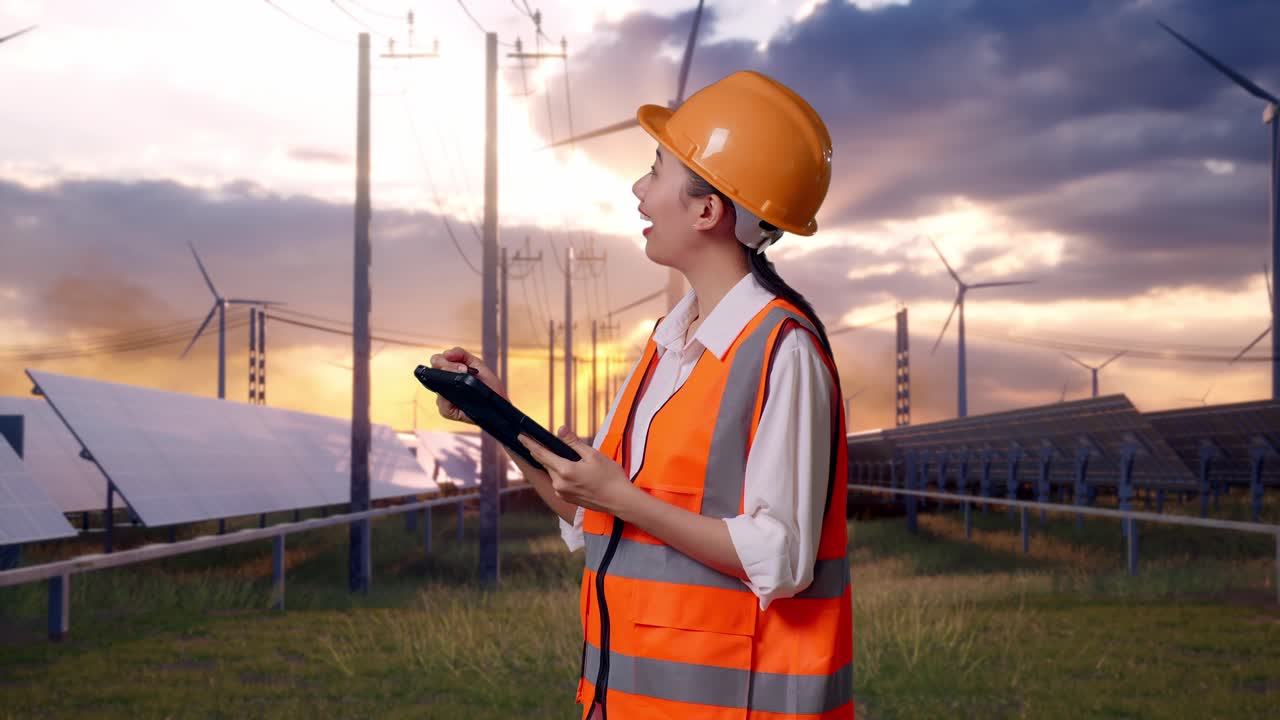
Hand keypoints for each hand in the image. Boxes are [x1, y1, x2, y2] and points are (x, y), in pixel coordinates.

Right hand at [428, 346, 506, 424]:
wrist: (498, 400)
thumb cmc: (487, 383)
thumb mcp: (477, 364)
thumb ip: (461, 354)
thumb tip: (447, 353)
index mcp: (448, 370)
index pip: (436, 361)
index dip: (444, 360)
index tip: (462, 366)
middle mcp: (443, 383)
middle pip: (433, 371)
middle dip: (448, 368)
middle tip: (464, 371)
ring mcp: (443, 397)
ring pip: (437, 387)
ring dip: (452, 382)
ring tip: (467, 383)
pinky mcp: (446, 410)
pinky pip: (442, 403)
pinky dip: (450, 399)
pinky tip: (460, 397)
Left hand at [518, 427, 632, 514]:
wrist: (620, 501)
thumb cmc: (610, 477)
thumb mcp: (593, 455)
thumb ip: (574, 443)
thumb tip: (561, 430)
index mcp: (565, 471)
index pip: (541, 454)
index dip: (529, 444)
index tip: (520, 437)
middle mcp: (560, 484)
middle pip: (546, 464)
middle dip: (544, 453)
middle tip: (542, 441)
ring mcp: (562, 493)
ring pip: (553, 473)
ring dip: (555, 464)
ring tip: (569, 458)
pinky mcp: (567, 499)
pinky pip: (559, 482)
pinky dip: (561, 474)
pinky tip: (573, 471)